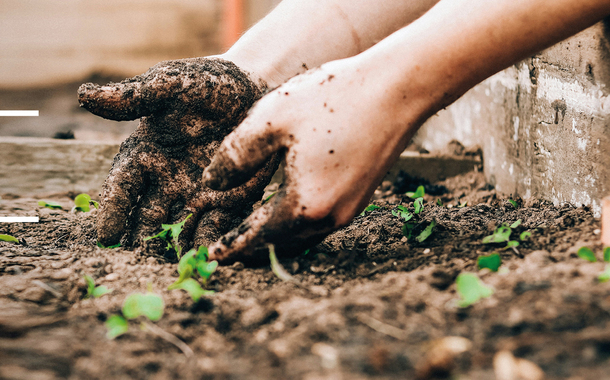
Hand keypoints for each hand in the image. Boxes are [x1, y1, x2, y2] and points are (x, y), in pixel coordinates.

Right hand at [78, 57, 279, 255]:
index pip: (122, 187)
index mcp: (144, 155)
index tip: (106, 235)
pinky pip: (216, 227)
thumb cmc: (205, 83)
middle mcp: (165, 181)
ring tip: (171, 268)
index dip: (113, 210)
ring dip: (173, 249)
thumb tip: (84, 94)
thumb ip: (132, 96)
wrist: (255, 86)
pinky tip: (207, 259)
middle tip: (136, 263)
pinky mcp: (227, 201)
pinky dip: (209, 243)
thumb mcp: (169, 84)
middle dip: (141, 240)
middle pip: (147, 217)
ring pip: (178, 229)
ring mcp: (195, 195)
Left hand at [201, 57, 432, 262]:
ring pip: (302, 236)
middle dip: (251, 248)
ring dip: (274, 237)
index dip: (231, 247)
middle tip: (225, 250)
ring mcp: (349, 209)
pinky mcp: (360, 196)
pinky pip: (319, 222)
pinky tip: (284, 209)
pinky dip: (295, 223)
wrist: (398, 88)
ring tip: (249, 232)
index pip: (258, 238)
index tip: (211, 257)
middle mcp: (330, 217)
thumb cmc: (332, 99)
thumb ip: (235, 156)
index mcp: (304, 205)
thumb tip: (211, 182)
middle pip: (281, 244)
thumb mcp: (270, 121)